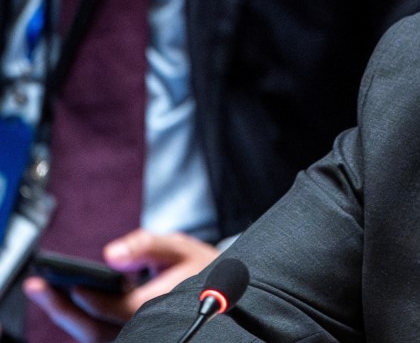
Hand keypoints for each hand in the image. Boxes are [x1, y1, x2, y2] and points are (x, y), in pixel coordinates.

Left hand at [24, 229, 219, 342]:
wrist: (220, 290)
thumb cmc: (199, 267)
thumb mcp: (179, 246)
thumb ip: (146, 245)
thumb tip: (111, 254)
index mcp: (166, 304)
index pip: (123, 310)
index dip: (96, 300)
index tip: (74, 285)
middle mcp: (150, 326)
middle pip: (100, 330)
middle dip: (66, 310)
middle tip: (40, 288)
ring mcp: (139, 335)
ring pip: (95, 336)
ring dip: (67, 316)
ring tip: (43, 291)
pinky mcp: (130, 335)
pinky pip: (98, 334)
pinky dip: (78, 319)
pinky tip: (64, 301)